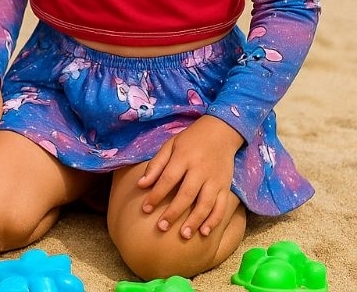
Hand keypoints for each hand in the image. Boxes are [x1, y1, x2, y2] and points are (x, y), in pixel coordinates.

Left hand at [138, 115, 243, 238]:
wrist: (221, 131)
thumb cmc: (191, 139)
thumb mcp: (170, 145)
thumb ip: (157, 164)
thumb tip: (141, 184)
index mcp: (183, 157)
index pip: (168, 179)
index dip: (156, 194)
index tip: (145, 208)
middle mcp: (200, 170)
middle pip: (186, 194)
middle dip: (173, 212)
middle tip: (161, 227)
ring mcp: (215, 179)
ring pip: (205, 204)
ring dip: (194, 221)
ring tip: (183, 235)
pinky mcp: (226, 186)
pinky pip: (222, 206)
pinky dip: (214, 220)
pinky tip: (205, 232)